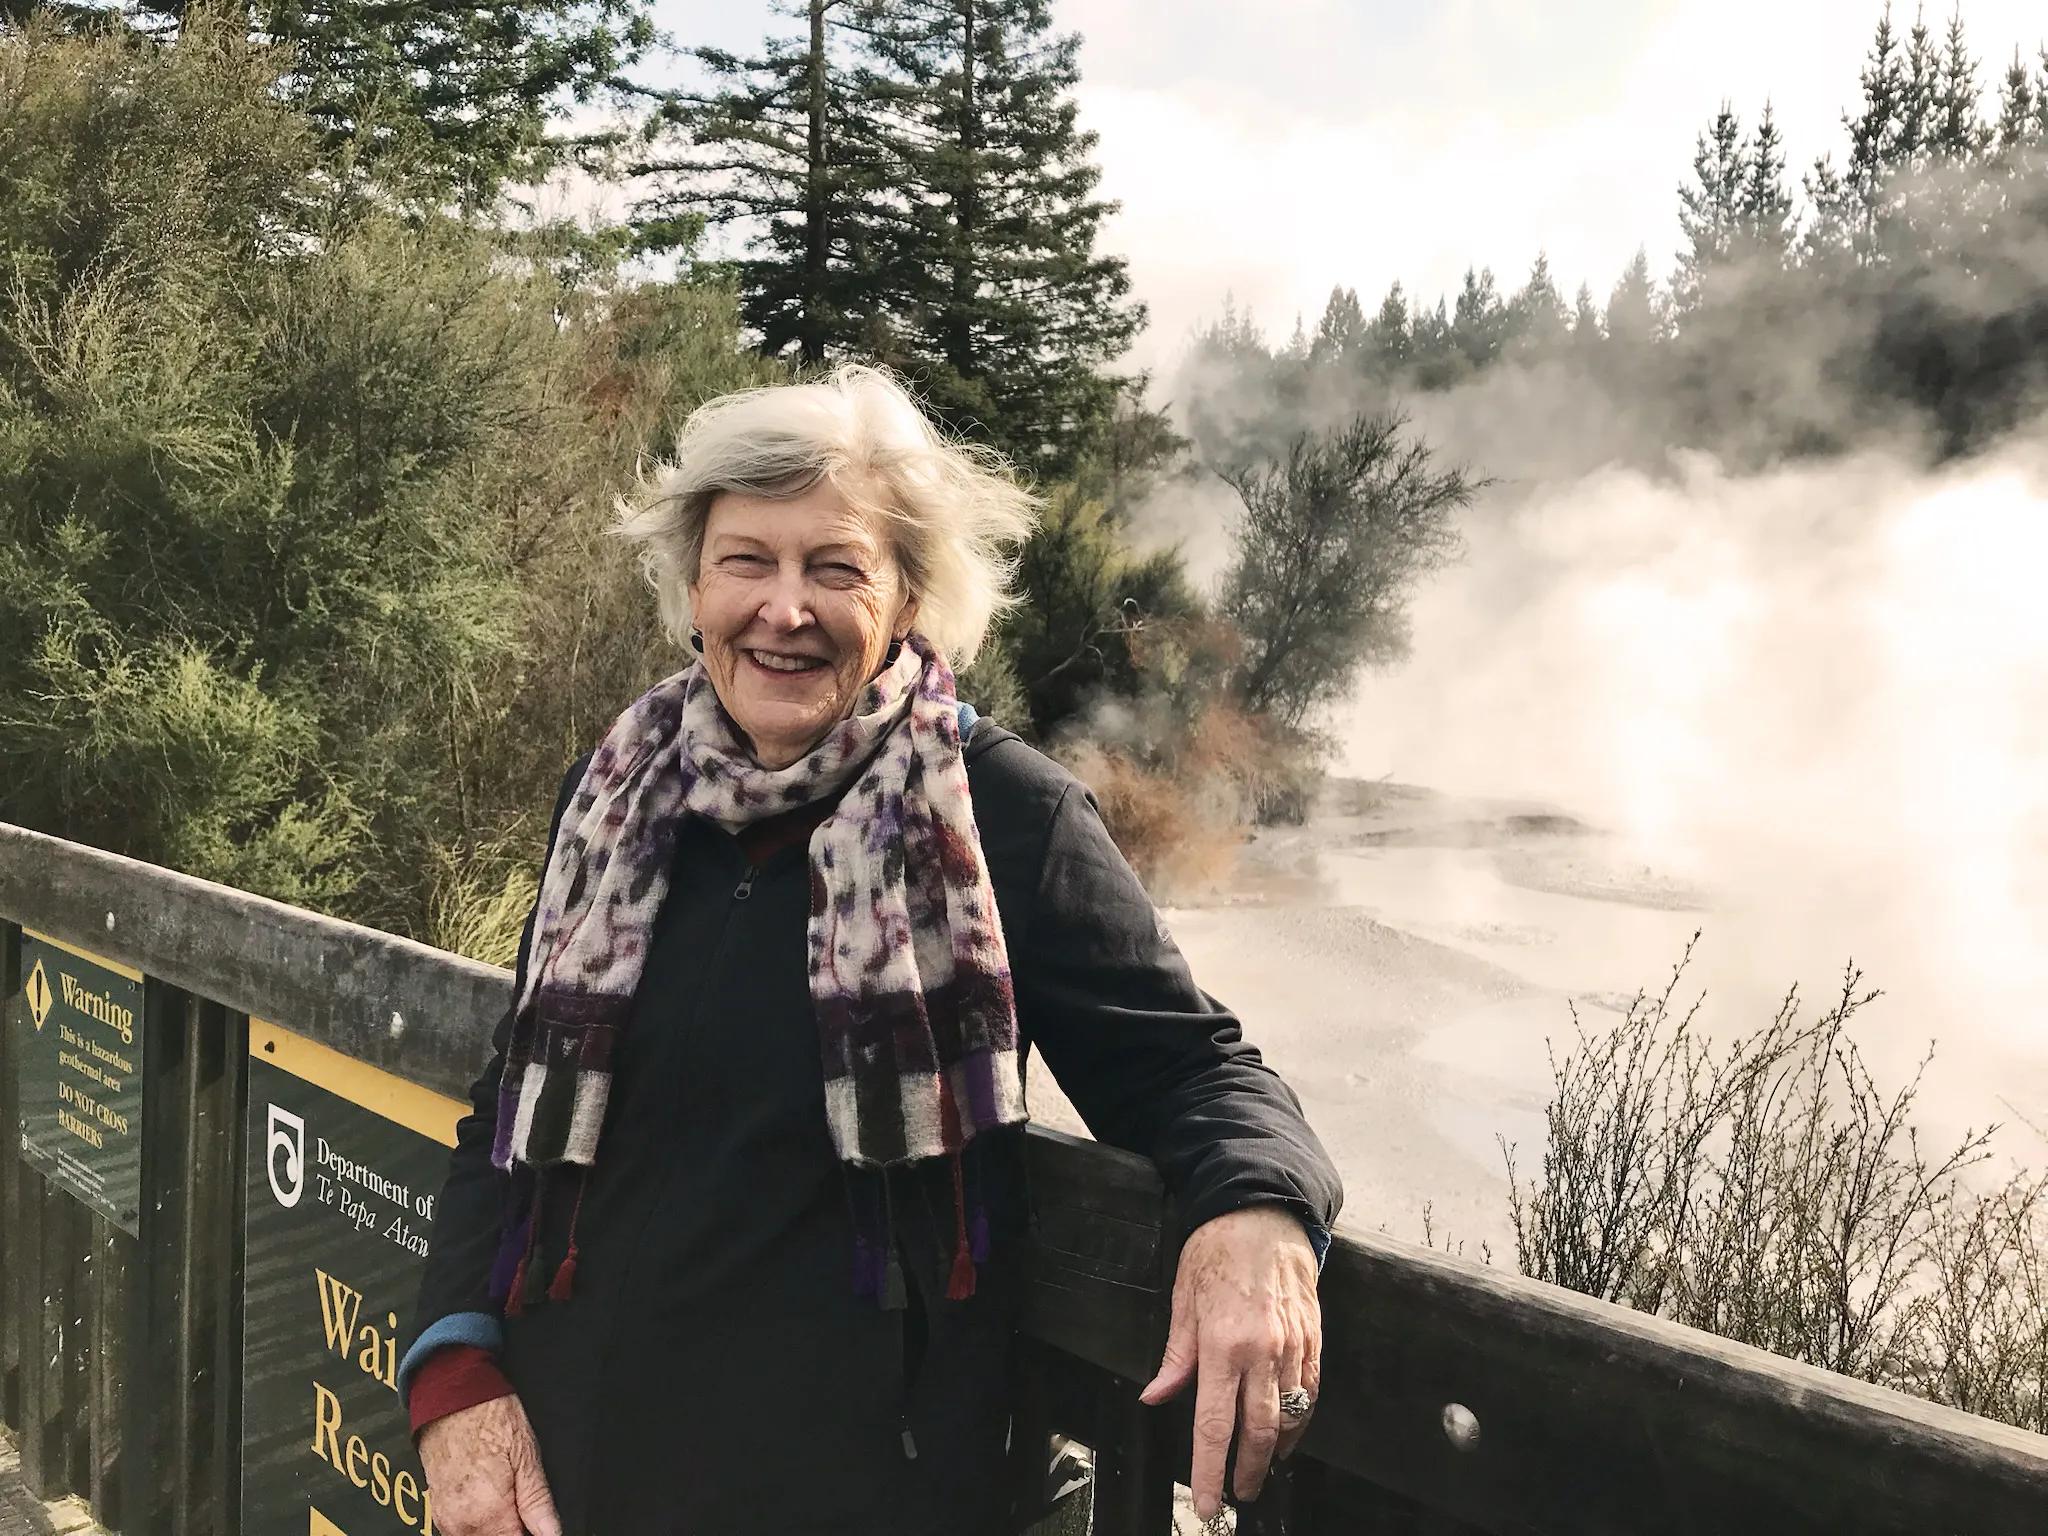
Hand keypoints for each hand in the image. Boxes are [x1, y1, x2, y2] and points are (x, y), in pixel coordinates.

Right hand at [418, 1394, 561, 1535]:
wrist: (449, 1396)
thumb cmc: (488, 1416)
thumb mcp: (526, 1454)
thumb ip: (538, 1501)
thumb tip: (552, 1532)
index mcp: (487, 1515)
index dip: (534, 1534)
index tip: (542, 1524)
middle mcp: (460, 1525)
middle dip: (517, 1529)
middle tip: (528, 1504)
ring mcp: (446, 1519)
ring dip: (499, 1527)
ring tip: (511, 1495)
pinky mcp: (439, 1510)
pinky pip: (463, 1530)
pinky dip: (482, 1523)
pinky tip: (493, 1498)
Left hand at [1138, 1205, 1321, 1520]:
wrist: (1265, 1211)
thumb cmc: (1217, 1249)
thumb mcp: (1182, 1296)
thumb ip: (1175, 1354)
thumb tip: (1157, 1396)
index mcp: (1221, 1343)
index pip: (1214, 1424)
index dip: (1210, 1470)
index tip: (1208, 1502)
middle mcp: (1261, 1351)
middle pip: (1257, 1432)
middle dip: (1246, 1472)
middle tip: (1236, 1495)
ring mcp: (1293, 1346)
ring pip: (1289, 1417)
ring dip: (1274, 1451)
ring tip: (1259, 1469)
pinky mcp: (1313, 1337)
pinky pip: (1310, 1391)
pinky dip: (1300, 1420)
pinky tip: (1287, 1432)